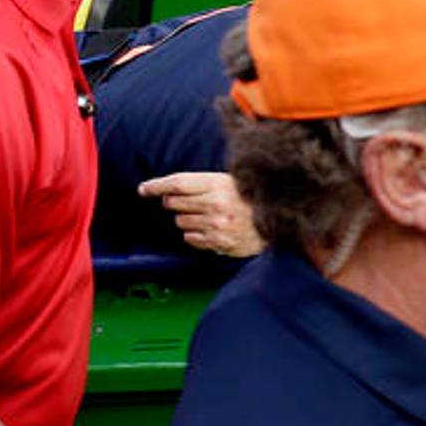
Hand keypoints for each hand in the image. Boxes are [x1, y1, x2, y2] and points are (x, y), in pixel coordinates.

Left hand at [138, 172, 262, 256]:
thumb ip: (206, 184)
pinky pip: (190, 238)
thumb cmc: (255, 200)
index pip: (177, 184)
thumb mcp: (233, 182)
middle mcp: (215, 204)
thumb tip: (171, 191)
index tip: (144, 189)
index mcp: (219, 184)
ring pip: (181, 222)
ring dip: (187, 219)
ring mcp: (216, 225)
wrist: (281, 222)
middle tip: (189, 202)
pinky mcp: (218, 243)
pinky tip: (210, 229)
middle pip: (174, 203)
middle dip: (175, 202)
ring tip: (207, 216)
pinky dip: (195, 234)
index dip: (157, 186)